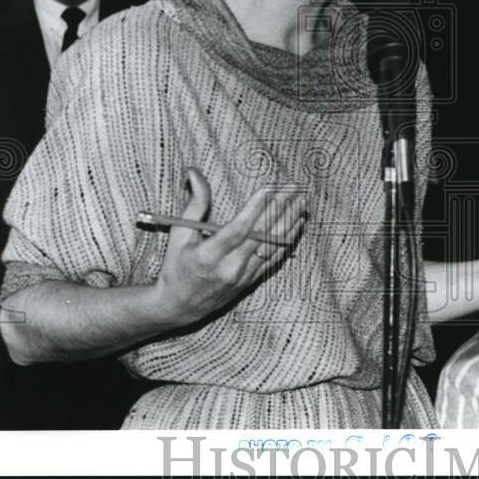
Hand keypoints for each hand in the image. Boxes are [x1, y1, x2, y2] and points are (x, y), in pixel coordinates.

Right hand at [152, 168, 308, 325]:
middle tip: (294, 187)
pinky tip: (298, 222)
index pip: (240, 227)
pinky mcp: (252, 280)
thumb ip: (194, 203)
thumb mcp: (179, 234)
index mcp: (209, 254)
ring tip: (301, 201)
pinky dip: (289, 239)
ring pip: (273, 246)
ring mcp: (243, 275)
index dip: (257, 206)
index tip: (271, 186)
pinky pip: (276, 258)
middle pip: (261, 234)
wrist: (179, 307)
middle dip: (281, 207)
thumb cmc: (176, 267)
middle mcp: (229, 267)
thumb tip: (194, 171)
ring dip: (290, 221)